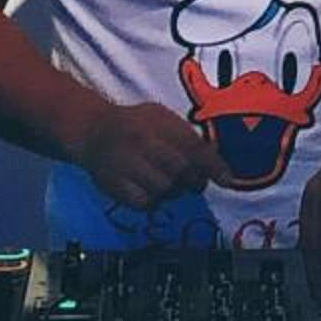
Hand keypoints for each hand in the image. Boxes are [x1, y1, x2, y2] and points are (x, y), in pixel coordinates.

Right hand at [77, 102, 225, 208]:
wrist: (93, 131)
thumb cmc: (135, 124)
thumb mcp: (162, 117)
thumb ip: (187, 136)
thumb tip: (216, 159)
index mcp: (157, 123)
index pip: (193, 147)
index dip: (213, 166)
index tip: (227, 179)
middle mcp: (142, 143)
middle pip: (181, 171)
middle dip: (194, 180)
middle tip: (195, 181)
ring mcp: (126, 164)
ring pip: (164, 189)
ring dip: (173, 190)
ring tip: (166, 179)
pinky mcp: (115, 185)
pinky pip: (145, 202)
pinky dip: (154, 200)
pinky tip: (150, 189)